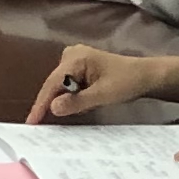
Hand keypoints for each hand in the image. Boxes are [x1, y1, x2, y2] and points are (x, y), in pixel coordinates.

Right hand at [29, 45, 162, 121]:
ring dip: (70, 100)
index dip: (41, 104)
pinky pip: (69, 86)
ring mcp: (74, 60)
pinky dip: (75, 97)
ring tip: (91, 104)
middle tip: (63, 118)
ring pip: (62, 87)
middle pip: (55, 85)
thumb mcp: (103, 95)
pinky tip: (90, 100)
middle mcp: (70, 55)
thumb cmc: (127, 82)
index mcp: (75, 58)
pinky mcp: (79, 68)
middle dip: (59, 102)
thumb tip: (52, 108)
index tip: (31, 122)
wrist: (146, 76)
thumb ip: (77, 102)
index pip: (52, 83)